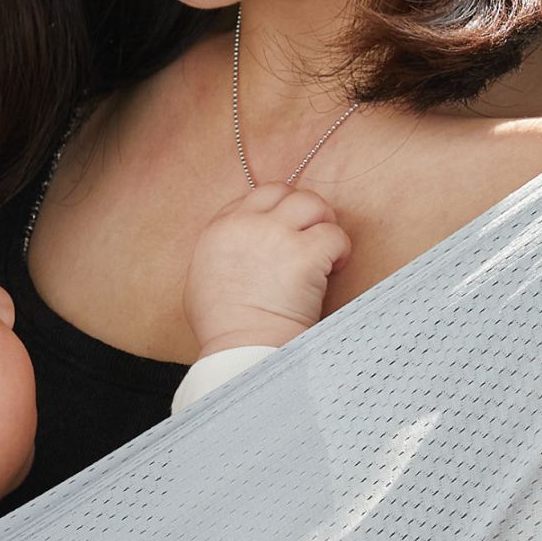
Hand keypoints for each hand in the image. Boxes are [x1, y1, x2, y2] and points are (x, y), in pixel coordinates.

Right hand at [186, 183, 351, 353]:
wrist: (242, 349)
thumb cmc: (221, 328)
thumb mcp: (201, 282)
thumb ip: (217, 255)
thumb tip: (237, 251)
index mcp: (218, 230)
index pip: (253, 198)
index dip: (274, 212)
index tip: (284, 231)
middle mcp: (246, 224)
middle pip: (282, 191)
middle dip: (300, 209)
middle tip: (310, 236)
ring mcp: (276, 235)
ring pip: (311, 202)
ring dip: (323, 222)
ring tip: (326, 250)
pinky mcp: (305, 253)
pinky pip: (334, 234)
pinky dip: (340, 249)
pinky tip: (335, 268)